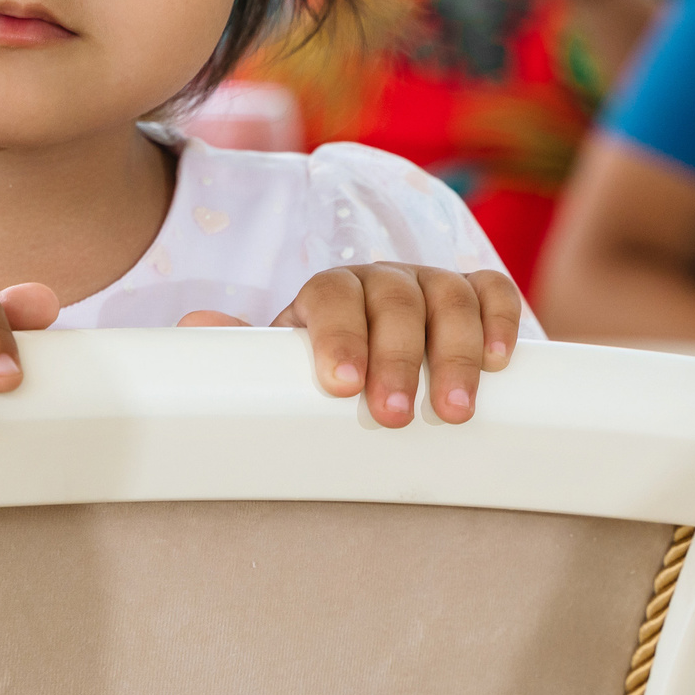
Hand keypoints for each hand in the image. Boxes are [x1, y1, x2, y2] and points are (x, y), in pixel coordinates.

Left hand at [180, 262, 524, 427]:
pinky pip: (492, 291)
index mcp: (329, 292)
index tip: (340, 387)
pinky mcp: (475, 296)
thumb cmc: (326, 374)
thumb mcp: (286, 367)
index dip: (338, 335)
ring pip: (448, 296)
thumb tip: (193, 328)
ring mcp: (431, 283)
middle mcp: (381, 279)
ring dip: (454, 351)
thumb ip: (246, 352)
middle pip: (393, 298)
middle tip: (394, 415)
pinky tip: (501, 361)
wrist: (376, 364)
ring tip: (453, 412)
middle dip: (396, 357)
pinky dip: (499, 319)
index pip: (331, 295)